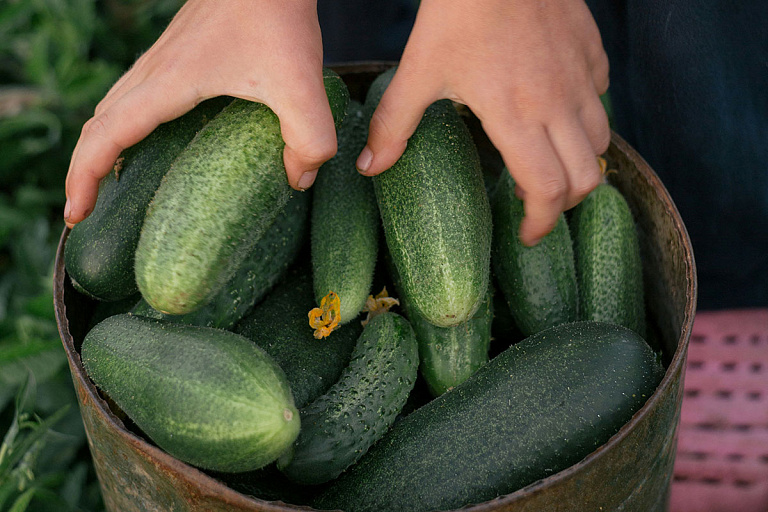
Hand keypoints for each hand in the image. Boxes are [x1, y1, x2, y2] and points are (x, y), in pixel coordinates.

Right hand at [64, 0, 333, 227]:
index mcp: (170, 83)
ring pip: (113, 105)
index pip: (107, 136)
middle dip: (84, 169)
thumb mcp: (302, 85)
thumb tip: (298, 180)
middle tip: (85, 209)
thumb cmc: (277, 15)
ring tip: (110, 180)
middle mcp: (156, 70)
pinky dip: (125, 122)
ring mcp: (164, 59)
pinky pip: (135, 93)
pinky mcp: (181, 52)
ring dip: (102, 144)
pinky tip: (150, 137)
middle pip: (98, 123)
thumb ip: (309, 139)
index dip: (84, 178)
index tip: (76, 214)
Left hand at [358, 0, 609, 245]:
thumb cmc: (457, 14)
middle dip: (565, 203)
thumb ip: (394, 125)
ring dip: (579, 162)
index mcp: (517, 119)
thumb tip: (369, 168)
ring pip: (600, 142)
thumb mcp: (418, 73)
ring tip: (548, 160)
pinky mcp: (591, 51)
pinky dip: (586, 116)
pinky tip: (558, 108)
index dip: (541, 224)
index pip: (548, 192)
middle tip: (537, 203)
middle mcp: (558, 105)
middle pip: (585, 178)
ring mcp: (580, 77)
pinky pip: (601, 97)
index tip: (526, 234)